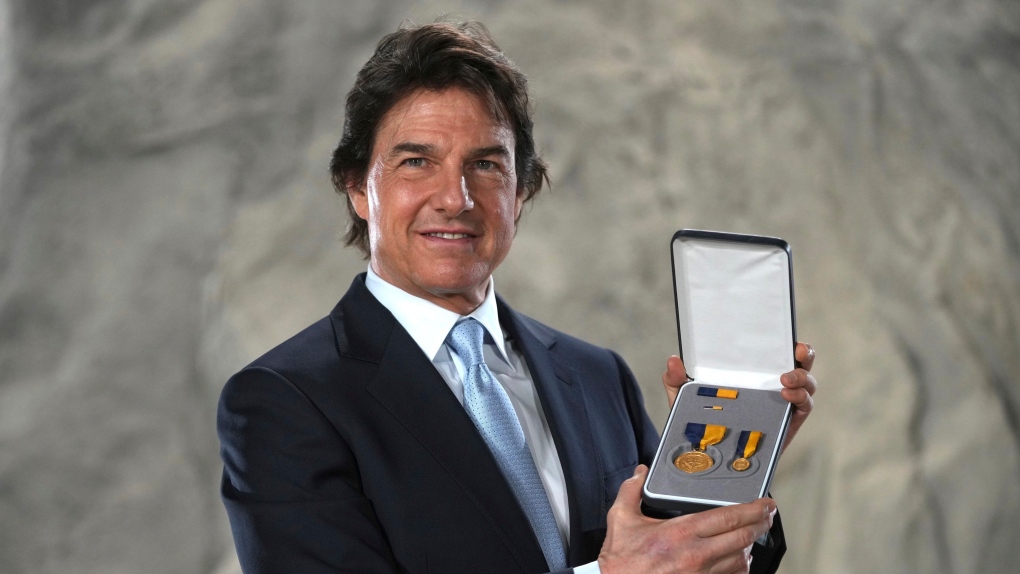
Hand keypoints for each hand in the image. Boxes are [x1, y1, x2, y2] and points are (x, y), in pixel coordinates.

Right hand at [598, 465, 774, 573]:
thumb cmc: (620, 561)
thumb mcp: (620, 519)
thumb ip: (631, 491)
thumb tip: (640, 473)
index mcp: (681, 533)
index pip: (728, 518)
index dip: (753, 509)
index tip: (765, 503)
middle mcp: (696, 555)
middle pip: (742, 538)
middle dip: (761, 525)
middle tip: (768, 516)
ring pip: (741, 560)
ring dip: (751, 547)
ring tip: (753, 536)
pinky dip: (740, 568)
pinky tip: (739, 560)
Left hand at [661, 343, 816, 450]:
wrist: (710, 456)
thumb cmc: (700, 420)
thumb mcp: (684, 397)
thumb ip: (676, 379)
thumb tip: (673, 359)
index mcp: (753, 372)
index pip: (774, 350)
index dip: (786, 340)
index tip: (787, 335)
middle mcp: (773, 383)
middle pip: (800, 362)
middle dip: (804, 353)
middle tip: (796, 352)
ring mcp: (784, 402)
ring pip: (807, 383)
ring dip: (802, 378)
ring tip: (786, 381)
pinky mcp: (789, 421)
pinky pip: (805, 405)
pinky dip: (801, 398)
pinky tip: (786, 396)